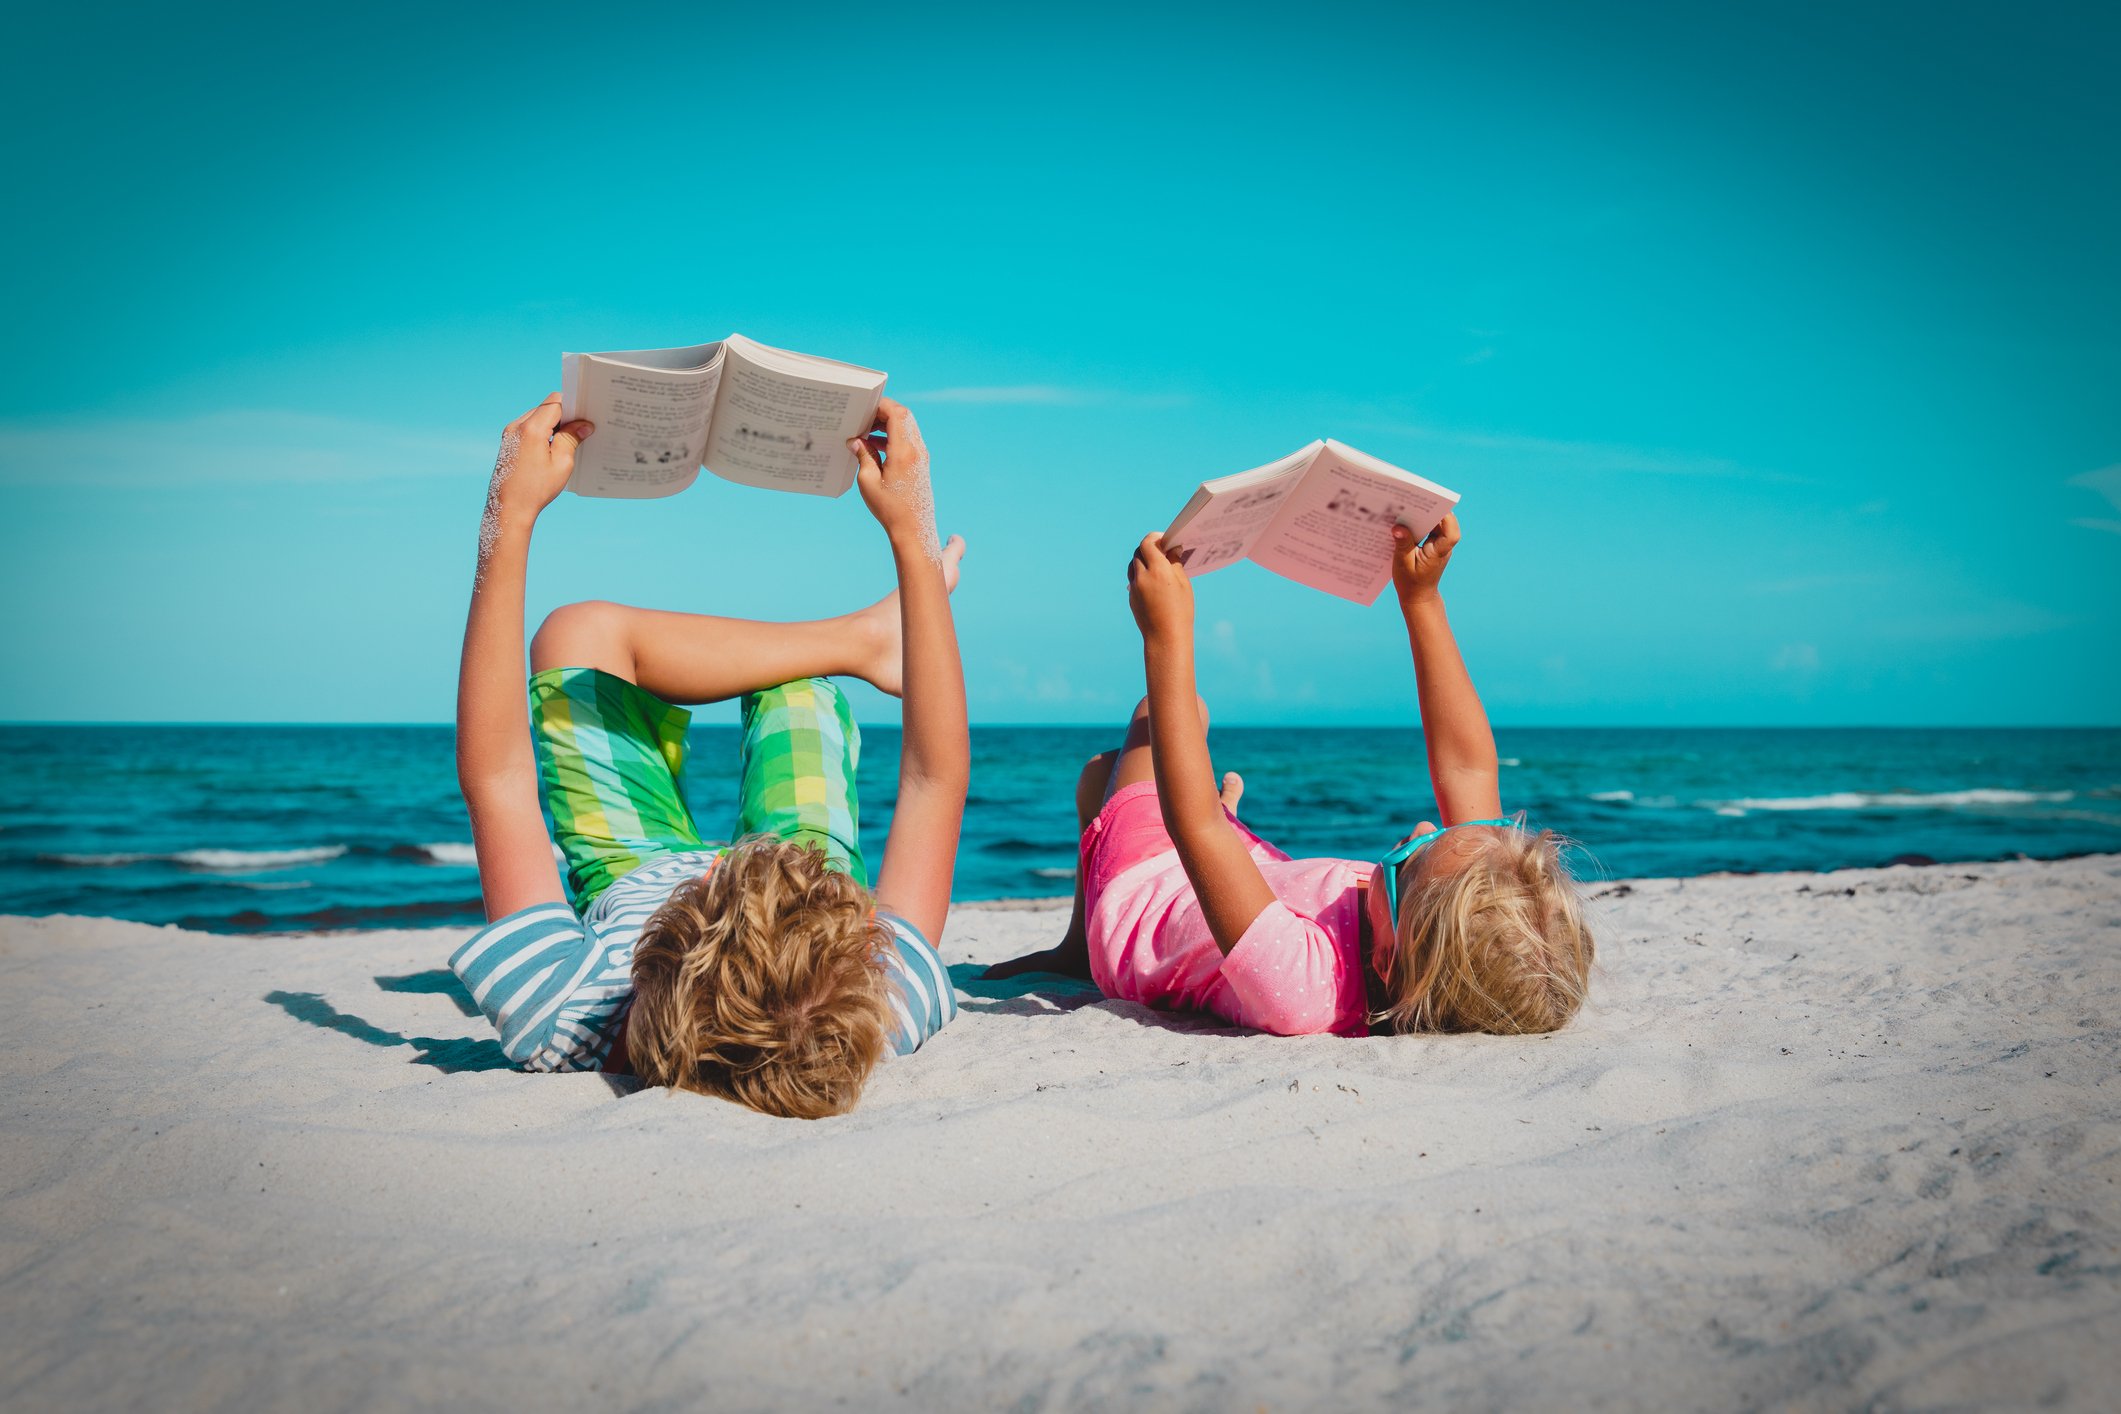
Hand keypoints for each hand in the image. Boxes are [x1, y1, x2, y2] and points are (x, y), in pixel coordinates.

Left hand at [488, 394, 593, 526]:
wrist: (509, 507)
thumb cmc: (536, 489)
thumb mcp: (561, 463)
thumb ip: (571, 438)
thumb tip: (584, 425)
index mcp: (532, 428)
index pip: (555, 403)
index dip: (572, 408)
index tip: (584, 419)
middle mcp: (517, 426)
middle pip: (545, 407)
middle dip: (563, 416)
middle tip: (578, 432)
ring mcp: (510, 432)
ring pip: (537, 416)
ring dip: (552, 424)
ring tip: (565, 443)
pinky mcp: (508, 441)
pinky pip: (528, 426)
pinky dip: (542, 431)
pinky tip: (551, 449)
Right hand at [849, 397, 937, 551]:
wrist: (914, 529)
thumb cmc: (890, 508)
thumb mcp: (868, 481)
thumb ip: (863, 456)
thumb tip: (855, 440)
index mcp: (903, 451)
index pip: (897, 414)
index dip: (881, 405)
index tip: (865, 407)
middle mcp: (916, 450)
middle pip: (904, 417)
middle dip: (883, 412)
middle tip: (864, 418)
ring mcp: (921, 456)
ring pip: (907, 427)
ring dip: (888, 425)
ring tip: (866, 433)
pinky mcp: (921, 464)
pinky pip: (908, 440)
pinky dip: (893, 437)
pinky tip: (876, 446)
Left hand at [1127, 532, 1193, 644]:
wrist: (1165, 637)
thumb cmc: (1180, 611)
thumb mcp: (1183, 584)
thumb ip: (1174, 563)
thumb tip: (1171, 549)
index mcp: (1158, 570)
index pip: (1148, 543)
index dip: (1155, 537)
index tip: (1164, 539)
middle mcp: (1142, 576)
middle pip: (1138, 551)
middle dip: (1148, 547)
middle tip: (1162, 550)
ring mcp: (1134, 587)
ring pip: (1133, 564)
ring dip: (1142, 559)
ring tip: (1157, 564)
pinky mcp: (1131, 597)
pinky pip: (1133, 578)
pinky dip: (1140, 573)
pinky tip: (1153, 580)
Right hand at [1392, 512, 1460, 605]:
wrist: (1418, 597)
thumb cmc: (1411, 583)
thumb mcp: (1403, 564)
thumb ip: (1402, 544)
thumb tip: (1398, 527)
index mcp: (1439, 552)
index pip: (1451, 533)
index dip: (1446, 518)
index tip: (1432, 506)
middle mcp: (1443, 546)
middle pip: (1444, 523)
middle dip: (1431, 511)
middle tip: (1415, 500)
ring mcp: (1439, 545)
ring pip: (1437, 524)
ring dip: (1425, 515)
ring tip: (1409, 506)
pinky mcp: (1432, 545)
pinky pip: (1429, 529)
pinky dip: (1420, 523)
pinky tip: (1407, 519)